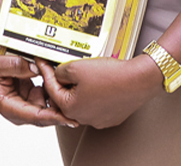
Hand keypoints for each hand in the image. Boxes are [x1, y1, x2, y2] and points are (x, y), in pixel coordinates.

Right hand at [0, 38, 76, 127]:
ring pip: (48, 104)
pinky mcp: (31, 94)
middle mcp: (20, 108)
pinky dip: (54, 88)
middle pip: (46, 114)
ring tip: (67, 83)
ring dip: (58, 96)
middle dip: (61, 108)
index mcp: (9, 107)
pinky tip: (58, 78)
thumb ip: (14, 65)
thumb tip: (34, 68)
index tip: (69, 116)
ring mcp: (26, 102)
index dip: (53, 117)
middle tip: (75, 98)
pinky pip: (47, 94)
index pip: (36, 116)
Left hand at [38, 55, 161, 128]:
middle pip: (66, 97)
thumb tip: (56, 74)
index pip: (51, 88)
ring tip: (85, 72)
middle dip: (63, 82)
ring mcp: (98, 120)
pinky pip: (97, 105)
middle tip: (62, 66)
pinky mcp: (111, 117)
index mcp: (70, 108)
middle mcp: (83, 118)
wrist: (138, 80)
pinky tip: (100, 82)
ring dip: (80, 89)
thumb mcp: (76, 67)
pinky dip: (95, 94)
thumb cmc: (109, 76)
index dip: (46, 71)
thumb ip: (60, 71)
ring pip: (82, 102)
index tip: (42, 61)